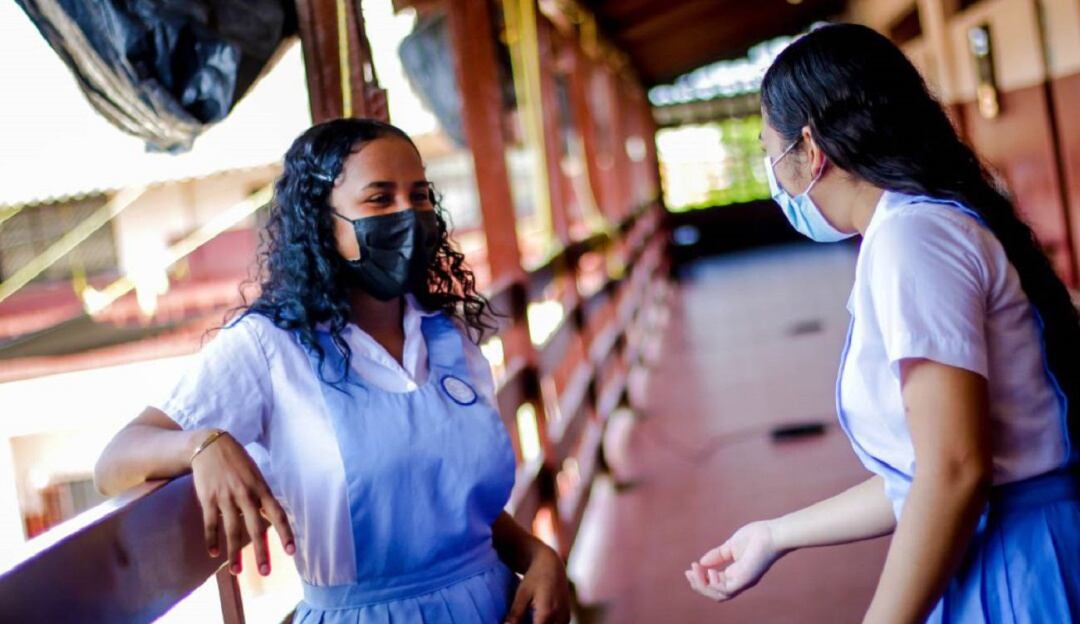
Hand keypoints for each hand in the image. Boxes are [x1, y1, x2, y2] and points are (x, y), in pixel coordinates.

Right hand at [190, 430, 294, 576]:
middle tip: (265, 572)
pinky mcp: (208, 498)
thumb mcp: (255, 475)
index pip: (277, 514)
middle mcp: (245, 494)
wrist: (210, 445)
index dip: (285, 533)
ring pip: (232, 530)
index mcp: (261, 488)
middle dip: (261, 552)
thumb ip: (262, 497)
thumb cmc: (237, 462)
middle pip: (255, 528)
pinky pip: (211, 523)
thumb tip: (270, 519)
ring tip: (237, 572)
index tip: (291, 551)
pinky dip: (212, 539)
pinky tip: (214, 553)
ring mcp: (226, 497)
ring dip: (234, 553)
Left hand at [505, 543, 570, 623]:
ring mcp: (565, 617)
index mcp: (547, 613)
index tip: (515, 622)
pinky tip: (532, 619)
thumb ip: (515, 614)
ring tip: (526, 618)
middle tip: (520, 619)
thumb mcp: (522, 594)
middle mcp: (560, 617)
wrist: (551, 563)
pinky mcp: (566, 616)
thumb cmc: (534, 577)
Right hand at [685, 520, 783, 601]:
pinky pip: (726, 590)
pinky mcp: (746, 580)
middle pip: (715, 594)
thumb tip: (702, 563)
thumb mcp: (730, 546)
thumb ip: (717, 555)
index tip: (691, 567)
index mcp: (736, 574)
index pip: (716, 584)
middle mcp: (739, 582)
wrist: (773, 533)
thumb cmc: (756, 536)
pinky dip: (714, 584)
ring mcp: (743, 582)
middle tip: (689, 572)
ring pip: (719, 595)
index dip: (701, 579)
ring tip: (695, 570)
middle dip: (699, 585)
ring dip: (703, 585)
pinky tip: (710, 572)